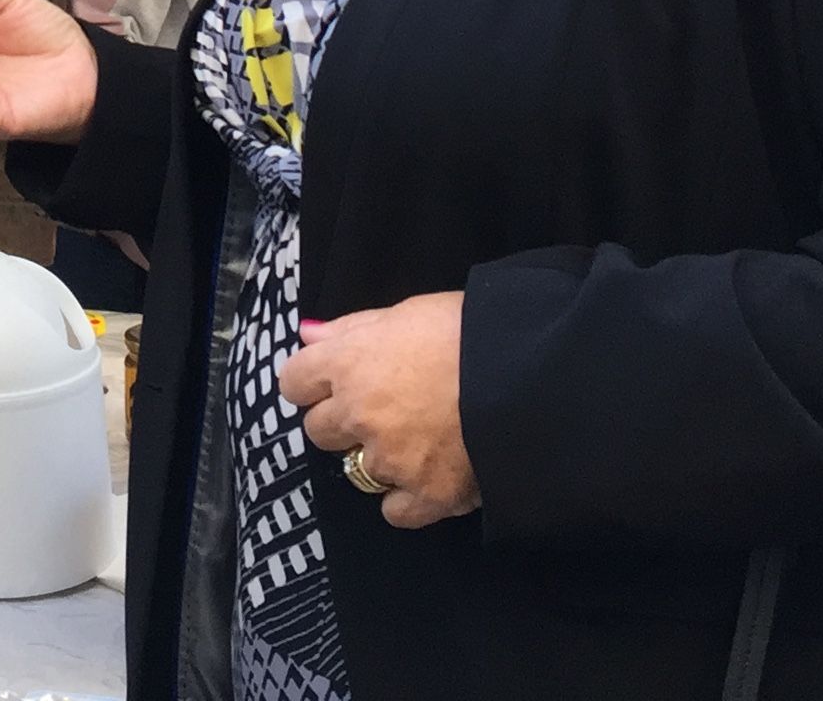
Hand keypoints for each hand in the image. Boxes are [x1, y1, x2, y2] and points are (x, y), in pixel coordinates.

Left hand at [277, 292, 478, 529]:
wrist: (530, 376)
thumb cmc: (468, 330)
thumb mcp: (406, 312)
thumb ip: (352, 328)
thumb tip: (307, 334)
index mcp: (348, 363)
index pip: (293, 382)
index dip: (312, 382)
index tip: (333, 381)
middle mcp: (358, 414)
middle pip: (319, 430)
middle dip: (343, 422)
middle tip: (382, 409)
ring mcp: (389, 460)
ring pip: (358, 470)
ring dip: (379, 457)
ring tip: (418, 439)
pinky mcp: (425, 496)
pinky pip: (394, 511)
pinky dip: (407, 499)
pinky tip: (429, 477)